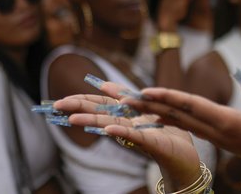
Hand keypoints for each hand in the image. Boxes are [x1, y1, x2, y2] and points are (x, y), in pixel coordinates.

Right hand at [53, 81, 200, 188]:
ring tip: (72, 119)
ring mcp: (138, 135)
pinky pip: (136, 136)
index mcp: (126, 116)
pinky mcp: (153, 143)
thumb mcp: (145, 111)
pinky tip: (108, 130)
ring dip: (92, 122)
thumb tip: (104, 83)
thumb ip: (126, 99)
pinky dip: (121, 132)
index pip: (100, 105)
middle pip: (101, 114)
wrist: (186, 157)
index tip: (60, 101)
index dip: (81, 101)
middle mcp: (128, 126)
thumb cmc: (165, 135)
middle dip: (79, 110)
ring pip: (112, 126)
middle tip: (55, 107)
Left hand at [120, 75, 240, 189]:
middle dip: (150, 104)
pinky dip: (169, 117)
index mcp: (230, 124)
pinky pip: (188, 126)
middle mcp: (218, 132)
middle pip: (178, 115)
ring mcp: (217, 137)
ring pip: (180, 121)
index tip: (145, 91)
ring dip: (154, 110)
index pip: (193, 107)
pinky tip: (157, 114)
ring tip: (131, 101)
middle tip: (122, 94)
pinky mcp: (219, 137)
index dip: (169, 97)